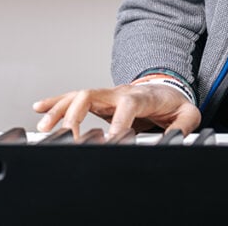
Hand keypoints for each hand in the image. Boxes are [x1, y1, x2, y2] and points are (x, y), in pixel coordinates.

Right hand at [32, 83, 200, 139]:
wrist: (167, 88)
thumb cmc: (173, 103)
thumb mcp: (188, 113)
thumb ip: (185, 124)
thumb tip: (176, 136)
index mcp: (142, 96)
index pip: (128, 105)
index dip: (118, 121)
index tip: (109, 139)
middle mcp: (120, 92)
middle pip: (94, 95)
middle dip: (77, 113)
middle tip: (69, 135)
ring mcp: (107, 94)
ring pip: (79, 95)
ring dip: (60, 109)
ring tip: (44, 127)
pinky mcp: (98, 100)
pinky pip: (73, 97)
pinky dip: (55, 102)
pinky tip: (39, 109)